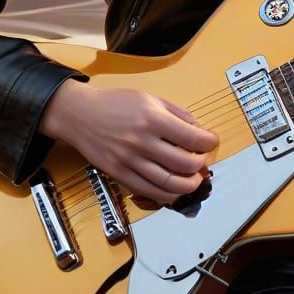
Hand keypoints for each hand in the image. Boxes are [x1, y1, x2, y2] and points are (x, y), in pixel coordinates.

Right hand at [39, 80, 218, 204]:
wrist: (80, 115)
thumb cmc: (115, 104)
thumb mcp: (150, 98)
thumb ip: (177, 114)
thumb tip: (199, 130)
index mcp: (153, 119)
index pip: (192, 138)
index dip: (209, 142)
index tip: (212, 141)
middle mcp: (142, 142)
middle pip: (184, 164)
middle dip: (200, 165)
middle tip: (202, 161)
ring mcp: (130, 161)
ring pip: (169, 184)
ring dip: (188, 185)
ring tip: (193, 179)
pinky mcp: (119, 175)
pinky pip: (149, 192)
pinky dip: (167, 195)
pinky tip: (174, 189)